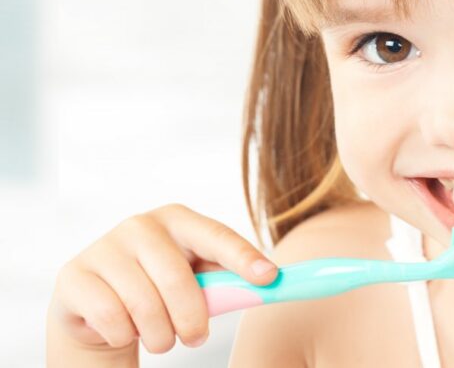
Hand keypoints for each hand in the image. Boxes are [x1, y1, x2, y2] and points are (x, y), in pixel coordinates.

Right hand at [47, 203, 278, 356]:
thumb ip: (228, 280)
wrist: (96, 306)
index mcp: (178, 219)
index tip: (269, 278)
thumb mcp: (196, 279)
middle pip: (178, 279)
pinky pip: (112, 319)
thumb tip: (273, 282)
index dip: (243, 258)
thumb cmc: (159, 288)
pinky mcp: (74, 275)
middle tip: (196, 338)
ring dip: (159, 335)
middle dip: (193, 319)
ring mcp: (104, 247)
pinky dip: (125, 336)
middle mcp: (141, 225)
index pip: (216, 236)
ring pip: (144, 305)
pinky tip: (125, 330)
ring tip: (161, 337)